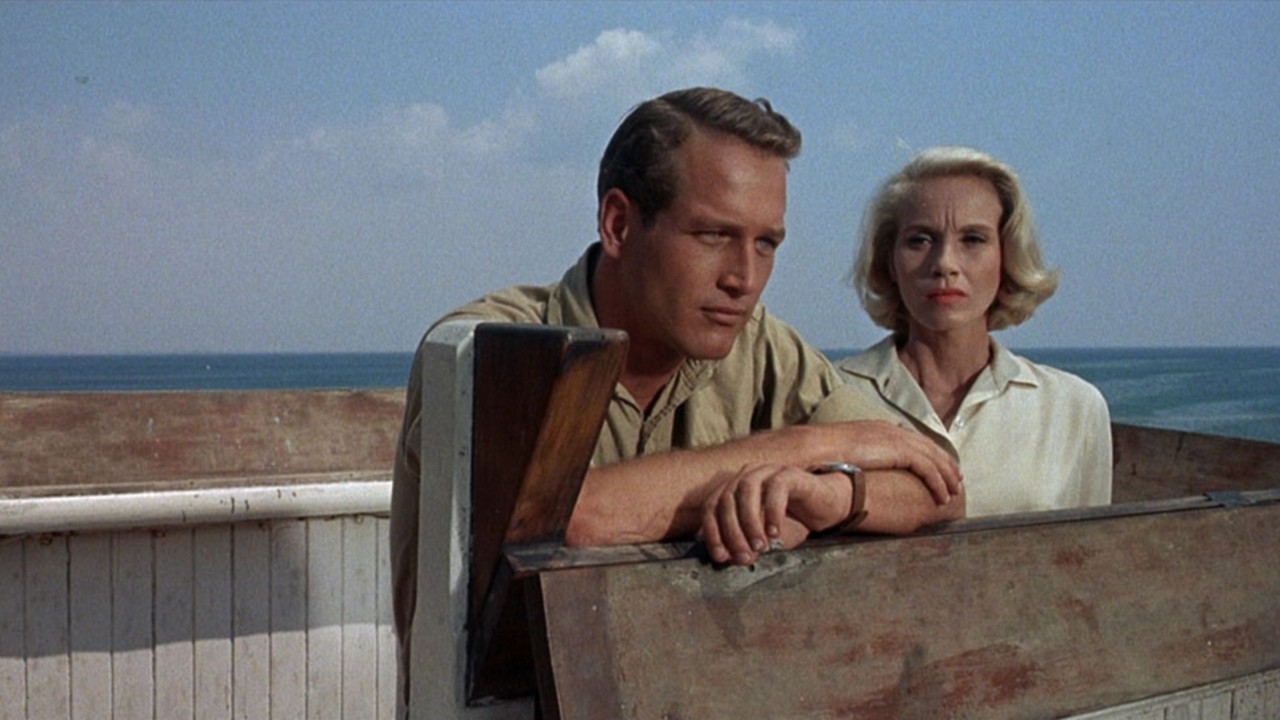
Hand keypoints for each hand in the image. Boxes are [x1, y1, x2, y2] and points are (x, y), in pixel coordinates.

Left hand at [700, 464, 850, 565]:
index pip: (711, 507)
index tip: (720, 557)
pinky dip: (772, 512)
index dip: (712, 532)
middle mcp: (746, 475)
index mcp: (734, 489)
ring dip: (749, 521)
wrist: (826, 508)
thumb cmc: (791, 523)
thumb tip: (726, 558)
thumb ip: (743, 546)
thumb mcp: (763, 540)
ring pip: (747, 490)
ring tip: (760, 546)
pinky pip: (776, 488)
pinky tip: (775, 533)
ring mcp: (767, 470)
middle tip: (744, 557)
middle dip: (732, 532)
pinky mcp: (790, 473)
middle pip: (726, 499)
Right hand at [813, 420, 961, 504]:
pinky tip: (943, 497)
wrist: (818, 448)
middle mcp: (893, 429)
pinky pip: (928, 469)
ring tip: (955, 492)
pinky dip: (938, 483)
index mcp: (881, 428)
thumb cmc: (825, 453)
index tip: (939, 466)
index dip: (930, 454)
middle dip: (946, 463)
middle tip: (957, 479)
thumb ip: (861, 456)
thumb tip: (862, 470)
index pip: (914, 440)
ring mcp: (897, 439)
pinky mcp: (900, 451)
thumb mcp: (847, 451)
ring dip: (947, 476)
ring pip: (934, 458)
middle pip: (930, 447)